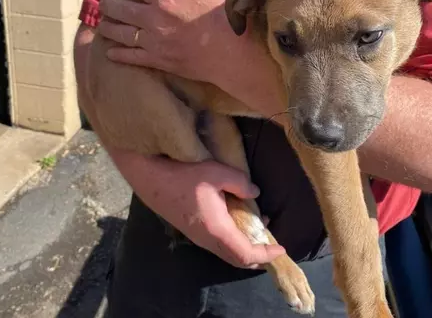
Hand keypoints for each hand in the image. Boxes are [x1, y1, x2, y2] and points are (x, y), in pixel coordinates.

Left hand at [98, 0, 243, 83]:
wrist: (232, 51)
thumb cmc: (227, 14)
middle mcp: (153, 17)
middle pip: (122, 9)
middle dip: (110, 5)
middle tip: (104, 5)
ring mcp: (153, 40)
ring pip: (121, 33)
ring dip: (109, 27)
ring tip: (102, 25)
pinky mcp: (158, 60)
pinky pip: (131, 56)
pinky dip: (118, 53)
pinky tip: (109, 52)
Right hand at [111, 149, 285, 268]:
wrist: (151, 177)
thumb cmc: (183, 174)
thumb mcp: (217, 172)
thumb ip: (241, 183)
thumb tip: (255, 194)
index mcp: (217, 229)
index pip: (246, 253)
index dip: (265, 254)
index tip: (280, 247)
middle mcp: (207, 239)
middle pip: (237, 260)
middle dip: (258, 258)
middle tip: (273, 248)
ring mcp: (197, 237)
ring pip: (226, 253)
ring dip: (245, 248)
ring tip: (260, 232)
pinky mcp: (192, 231)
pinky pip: (218, 245)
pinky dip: (234, 242)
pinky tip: (238, 223)